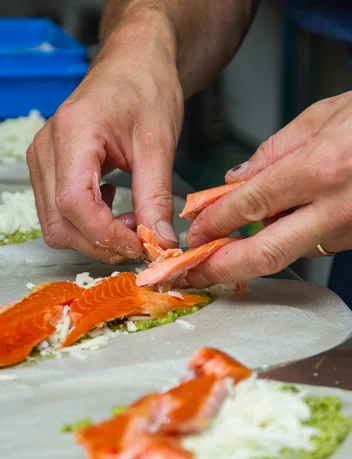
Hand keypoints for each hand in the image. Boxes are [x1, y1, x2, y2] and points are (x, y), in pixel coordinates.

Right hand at [27, 17, 182, 262]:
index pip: (74, 204)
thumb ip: (155, 197)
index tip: (142, 245)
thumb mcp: (158, 145)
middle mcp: (45, 149)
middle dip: (101, 244)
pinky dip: (87, 225)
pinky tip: (114, 208)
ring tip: (130, 220)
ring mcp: (41, 161)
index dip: (107, 235)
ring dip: (94, 238)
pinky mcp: (47, 170)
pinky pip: (59, 214)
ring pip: (56, 225)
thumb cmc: (145, 91)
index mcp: (71, 133)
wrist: (133, 65)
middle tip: (140, 239)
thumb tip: (160, 244)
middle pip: (59, 223)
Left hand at [185, 92, 351, 286]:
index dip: (214, 222)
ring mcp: (349, 231)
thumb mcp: (325, 115)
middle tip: (191, 274)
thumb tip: (236, 180)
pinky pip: (312, 244)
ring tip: (220, 252)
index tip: (193, 231)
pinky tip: (269, 231)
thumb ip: (275, 151)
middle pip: (266, 253)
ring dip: (249, 256)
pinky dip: (284, 240)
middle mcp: (336, 209)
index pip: (250, 204)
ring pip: (288, 252)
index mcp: (322, 169)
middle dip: (221, 268)